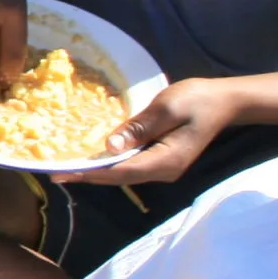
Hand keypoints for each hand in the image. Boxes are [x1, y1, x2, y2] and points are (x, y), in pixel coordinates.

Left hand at [66, 77, 235, 186]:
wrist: (223, 102)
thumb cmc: (197, 100)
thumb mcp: (167, 108)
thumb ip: (139, 128)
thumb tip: (111, 145)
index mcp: (165, 161)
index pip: (120, 172)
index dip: (90, 173)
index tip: (63, 172)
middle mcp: (163, 171)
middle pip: (118, 178)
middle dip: (87, 176)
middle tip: (54, 172)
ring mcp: (162, 168)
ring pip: (122, 174)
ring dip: (96, 171)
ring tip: (66, 168)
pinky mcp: (159, 160)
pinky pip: (129, 166)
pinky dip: (108, 164)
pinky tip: (92, 158)